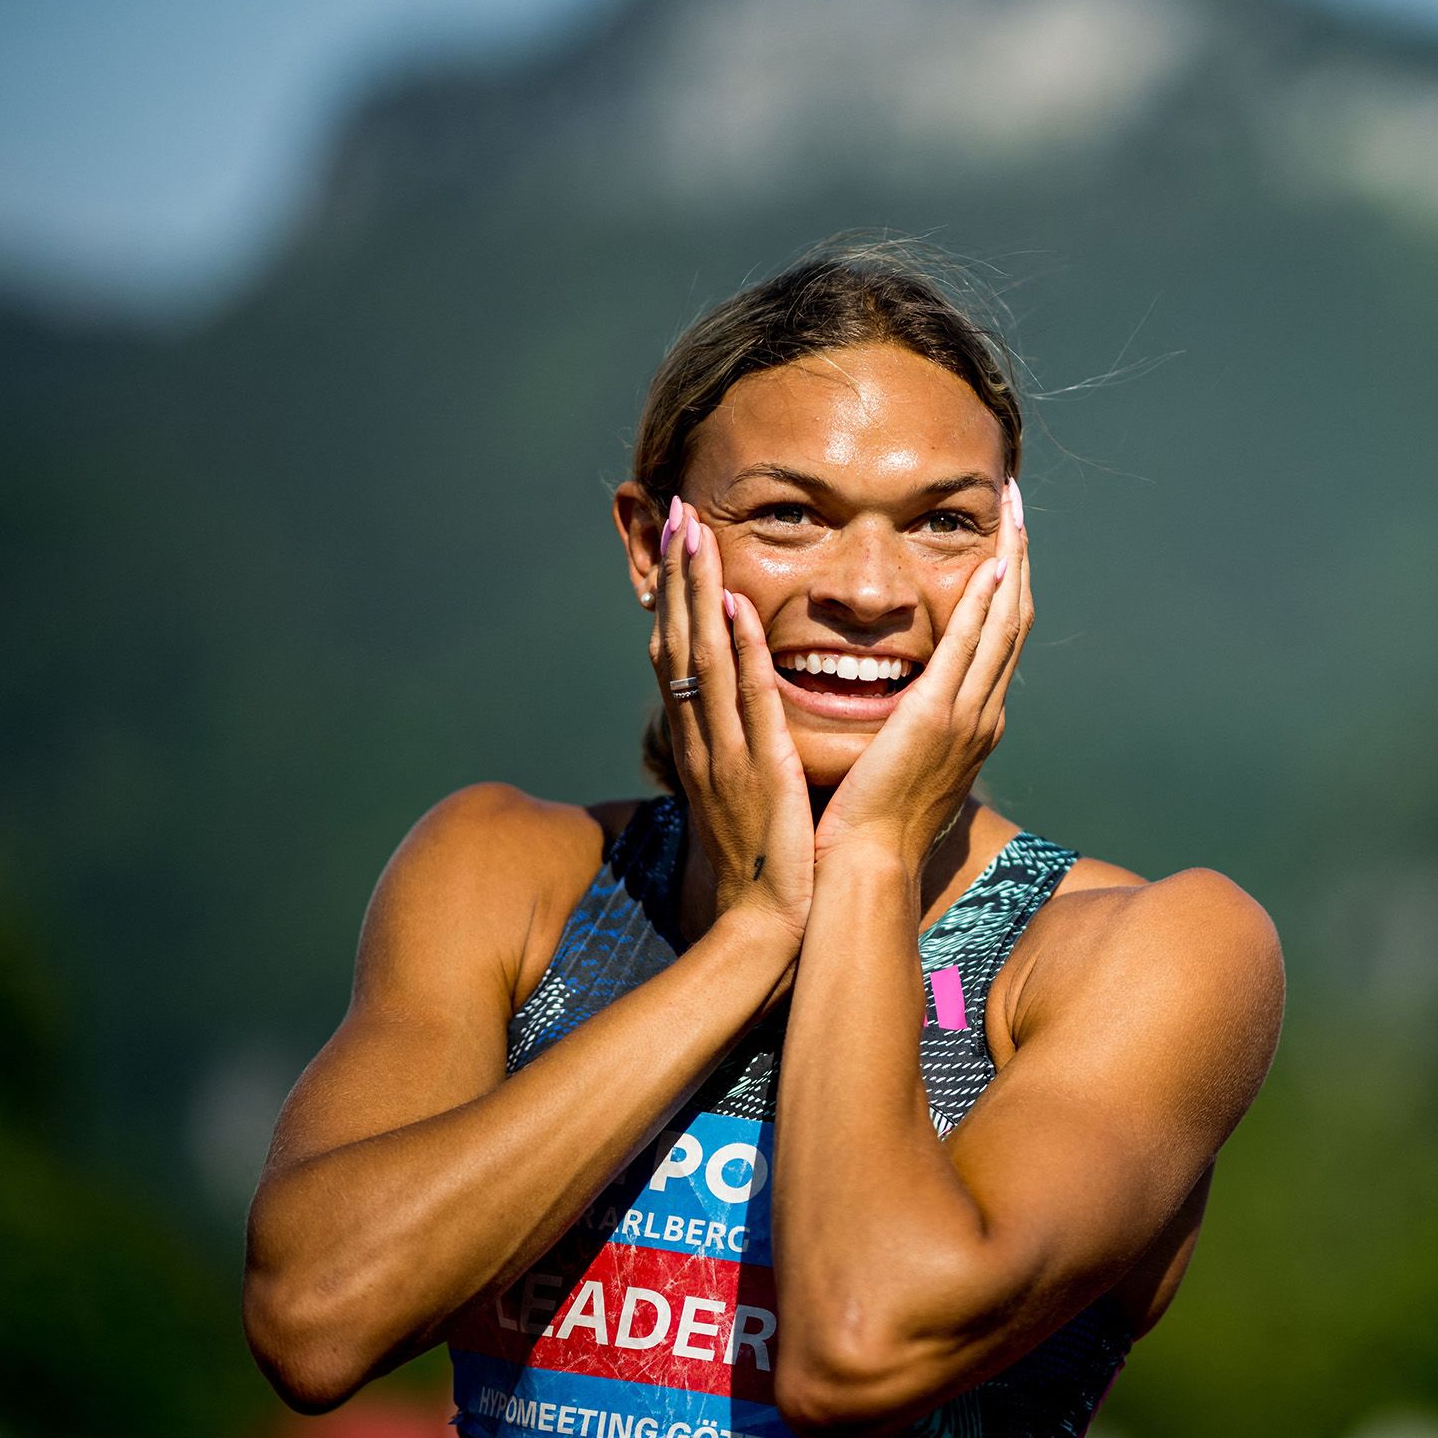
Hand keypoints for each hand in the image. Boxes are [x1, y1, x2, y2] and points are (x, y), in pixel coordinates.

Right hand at [651, 496, 814, 966]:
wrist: (761, 925)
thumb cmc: (761, 862)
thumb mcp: (740, 791)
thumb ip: (737, 746)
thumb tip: (742, 710)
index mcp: (701, 742)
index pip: (679, 653)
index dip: (676, 596)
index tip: (678, 541)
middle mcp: (702, 739)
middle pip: (679, 642)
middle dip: (677, 576)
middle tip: (675, 512)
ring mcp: (724, 753)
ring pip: (704, 661)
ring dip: (699, 596)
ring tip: (697, 536)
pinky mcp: (758, 772)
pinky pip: (746, 705)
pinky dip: (739, 657)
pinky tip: (738, 613)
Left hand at [815, 493, 1031, 874]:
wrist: (866, 867)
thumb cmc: (868, 829)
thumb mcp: (898, 769)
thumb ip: (906, 731)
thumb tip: (897, 709)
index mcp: (973, 726)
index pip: (998, 642)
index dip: (1006, 589)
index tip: (1004, 543)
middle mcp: (983, 716)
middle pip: (1014, 623)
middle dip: (1020, 562)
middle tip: (1019, 509)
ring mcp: (967, 717)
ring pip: (1003, 627)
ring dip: (1011, 567)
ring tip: (1014, 517)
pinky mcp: (937, 718)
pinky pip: (968, 649)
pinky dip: (983, 605)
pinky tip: (990, 566)